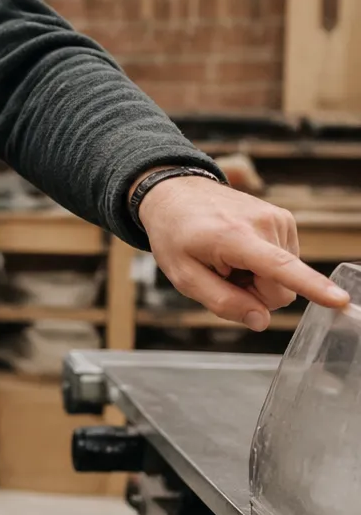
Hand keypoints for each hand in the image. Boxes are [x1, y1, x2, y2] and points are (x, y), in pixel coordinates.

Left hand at [138, 175, 351, 329]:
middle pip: (281, 289)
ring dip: (255, 277)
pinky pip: (284, 262)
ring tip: (226, 257)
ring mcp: (278, 219)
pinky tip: (238, 250)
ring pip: (284, 278)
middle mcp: (264, 224)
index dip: (311, 287)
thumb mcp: (183, 276)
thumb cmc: (176, 235)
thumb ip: (221, 301)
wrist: (176, 193)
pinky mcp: (284, 219)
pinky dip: (261, 264)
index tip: (339, 300)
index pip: (280, 268)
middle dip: (254, 293)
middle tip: (222, 275)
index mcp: (235, 237)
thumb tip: (261, 320)